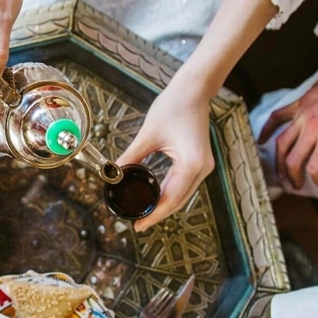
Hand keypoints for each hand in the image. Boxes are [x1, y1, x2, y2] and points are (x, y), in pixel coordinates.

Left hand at [117, 82, 213, 232]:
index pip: (170, 198)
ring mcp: (203, 166)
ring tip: (145, 216)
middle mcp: (201, 169)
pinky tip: (157, 200)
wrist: (194, 91)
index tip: (139, 226)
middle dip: (158, 214)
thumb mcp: (148, 134)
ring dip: (165, 206)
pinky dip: (170, 194)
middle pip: (178, 201)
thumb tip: (114, 173)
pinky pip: (184, 184)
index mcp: (190, 164)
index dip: (154, 215)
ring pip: (182, 195)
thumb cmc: (173, 107)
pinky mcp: (199, 162)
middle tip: (138, 226)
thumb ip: (131, 157)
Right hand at [258, 63, 317, 190]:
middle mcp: (312, 128)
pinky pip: (278, 117)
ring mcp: (303, 115)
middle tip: (296, 184)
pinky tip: (262, 140)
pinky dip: (268, 129)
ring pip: (282, 142)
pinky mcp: (300, 103)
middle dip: (293, 176)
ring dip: (279, 160)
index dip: (317, 180)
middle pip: (293, 159)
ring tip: (280, 171)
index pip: (315, 168)